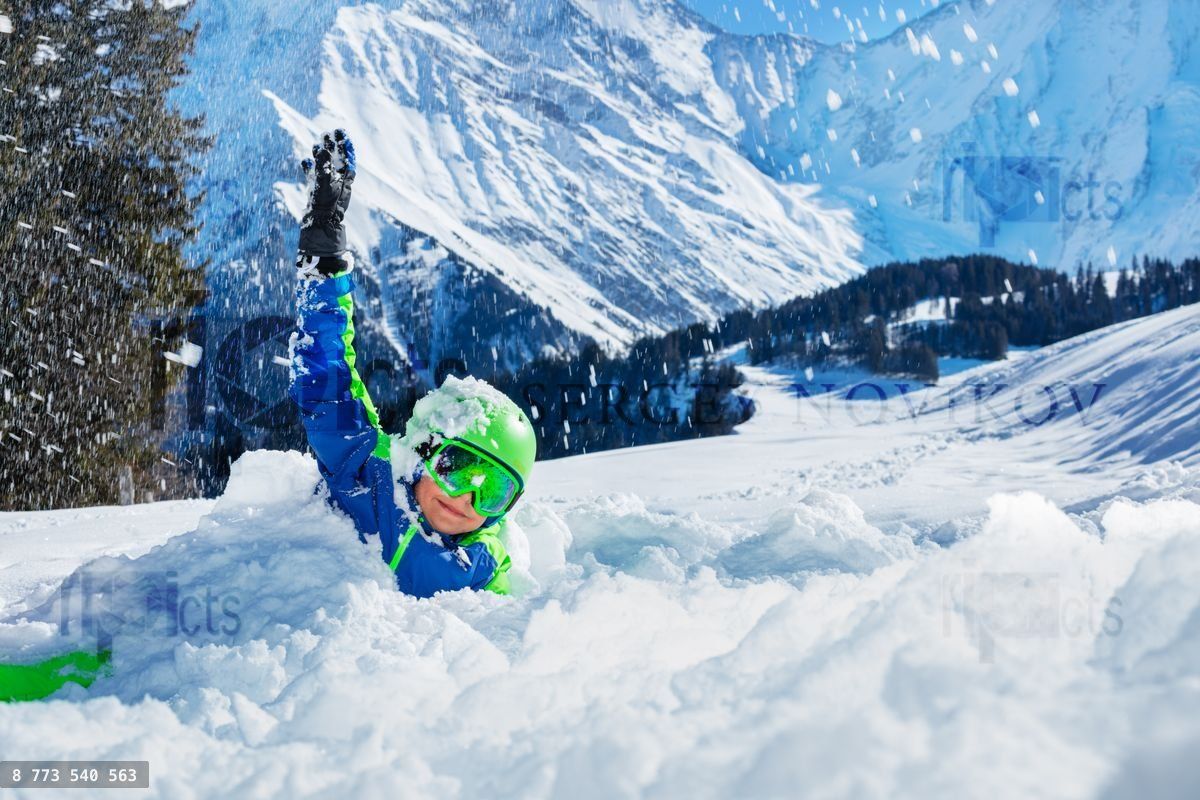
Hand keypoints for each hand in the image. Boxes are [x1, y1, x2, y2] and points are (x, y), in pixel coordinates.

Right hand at [297, 129, 355, 269]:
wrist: (320, 228)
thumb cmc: (326, 207)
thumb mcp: (325, 184)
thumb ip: (323, 166)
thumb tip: (322, 148)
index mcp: (345, 181)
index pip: (348, 159)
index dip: (345, 146)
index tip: (341, 133)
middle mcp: (337, 183)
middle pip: (337, 160)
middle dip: (333, 147)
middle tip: (329, 132)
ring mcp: (327, 187)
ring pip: (325, 167)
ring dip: (321, 155)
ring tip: (317, 142)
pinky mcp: (316, 193)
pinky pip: (313, 177)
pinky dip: (310, 168)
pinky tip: (305, 160)